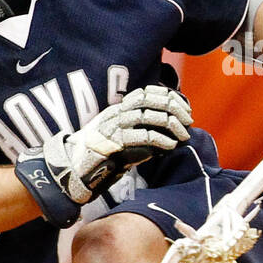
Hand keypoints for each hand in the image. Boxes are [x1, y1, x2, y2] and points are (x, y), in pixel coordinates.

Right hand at [14, 85, 191, 226]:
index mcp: (117, 109)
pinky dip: (161, 140)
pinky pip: (144, 136)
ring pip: (149, 115)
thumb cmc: (100, 156)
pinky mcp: (115, 143)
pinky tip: (170, 146)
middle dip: (174, 107)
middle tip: (188, 119)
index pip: (146, 92)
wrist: (74, 170)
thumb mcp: (118, 135)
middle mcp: (116, 114)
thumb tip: (166, 129)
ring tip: (182, 135)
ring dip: (171, 124)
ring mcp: (114, 127)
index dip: (168, 95)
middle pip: (150, 100)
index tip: (183, 106)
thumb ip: (136, 128)